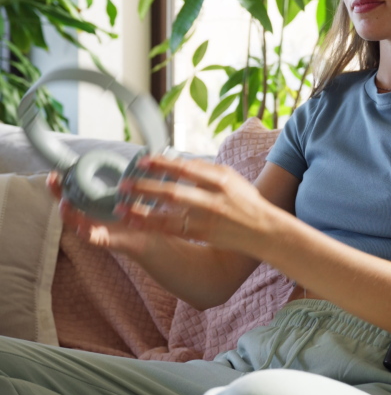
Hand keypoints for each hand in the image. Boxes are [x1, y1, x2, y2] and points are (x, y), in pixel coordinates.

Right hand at [46, 171, 154, 256]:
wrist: (150, 234)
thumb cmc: (137, 212)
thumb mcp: (127, 193)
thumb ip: (120, 180)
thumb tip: (118, 159)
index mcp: (92, 203)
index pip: (71, 191)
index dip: (60, 183)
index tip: (54, 173)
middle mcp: (89, 215)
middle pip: (67, 204)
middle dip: (57, 193)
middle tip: (52, 181)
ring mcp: (95, 228)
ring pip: (74, 222)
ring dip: (67, 213)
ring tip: (65, 203)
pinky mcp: (104, 240)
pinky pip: (91, 238)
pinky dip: (85, 233)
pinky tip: (81, 227)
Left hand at [116, 155, 273, 255]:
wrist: (265, 230)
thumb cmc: (247, 201)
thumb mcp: (233, 179)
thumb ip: (207, 170)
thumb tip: (180, 162)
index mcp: (222, 179)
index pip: (187, 169)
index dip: (163, 164)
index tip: (143, 160)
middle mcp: (214, 199)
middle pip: (174, 192)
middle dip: (147, 187)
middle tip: (125, 184)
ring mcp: (208, 218)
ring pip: (169, 214)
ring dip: (143, 210)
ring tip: (122, 206)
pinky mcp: (203, 234)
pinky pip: (172, 229)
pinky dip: (152, 226)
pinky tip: (135, 223)